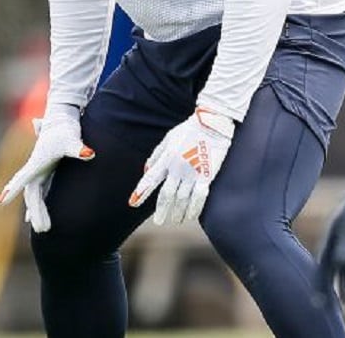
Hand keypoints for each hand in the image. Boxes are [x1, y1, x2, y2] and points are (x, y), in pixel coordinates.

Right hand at [0, 103, 93, 232]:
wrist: (62, 117)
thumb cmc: (65, 128)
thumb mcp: (72, 139)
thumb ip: (78, 147)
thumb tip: (89, 153)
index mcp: (37, 162)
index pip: (23, 179)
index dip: (13, 190)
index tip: (0, 202)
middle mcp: (35, 168)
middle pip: (31, 193)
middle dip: (35, 211)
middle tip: (43, 229)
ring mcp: (39, 171)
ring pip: (34, 195)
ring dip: (36, 211)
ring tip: (44, 230)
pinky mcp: (46, 172)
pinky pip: (38, 194)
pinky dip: (36, 206)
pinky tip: (33, 219)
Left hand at [129, 108, 234, 225]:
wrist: (212, 123)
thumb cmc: (189, 130)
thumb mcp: (169, 138)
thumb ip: (156, 155)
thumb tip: (145, 170)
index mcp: (166, 158)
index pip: (150, 178)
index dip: (141, 192)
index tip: (132, 203)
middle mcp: (177, 167)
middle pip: (167, 194)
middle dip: (162, 210)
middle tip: (160, 222)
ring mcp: (192, 172)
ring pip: (182, 199)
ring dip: (178, 212)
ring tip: (175, 220)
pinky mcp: (207, 175)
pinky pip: (199, 196)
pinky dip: (194, 209)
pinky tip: (191, 217)